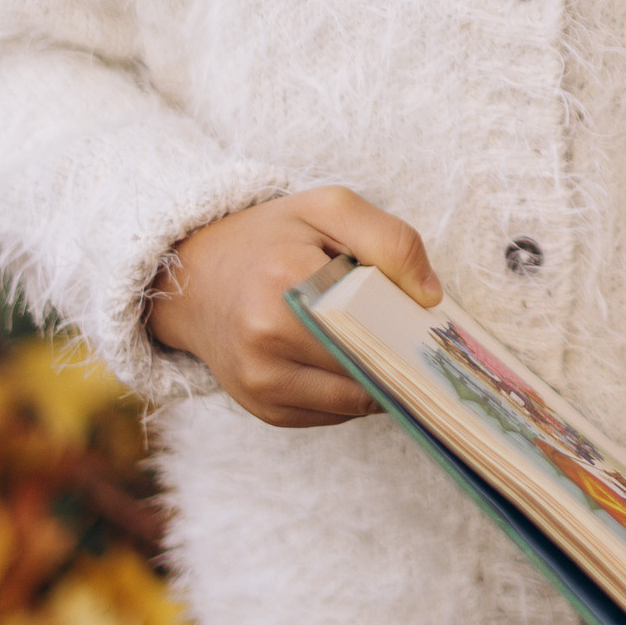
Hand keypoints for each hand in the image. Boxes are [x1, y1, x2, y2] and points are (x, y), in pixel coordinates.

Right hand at [147, 185, 441, 428]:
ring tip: (384, 344)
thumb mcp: (330, 209)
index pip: (375, 316)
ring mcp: (261, 381)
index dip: (410, 321)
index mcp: (287, 279)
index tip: (432, 319)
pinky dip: (352, 392)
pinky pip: (334, 415)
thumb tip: (429, 297)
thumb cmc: (271, 238)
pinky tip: (348, 359)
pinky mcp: (263, 409)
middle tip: (419, 336)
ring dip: (380, 378)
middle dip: (400, 353)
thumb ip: (389, 240)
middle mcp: (266, 338)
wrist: (193, 279)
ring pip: (357, 399)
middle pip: (369, 363)